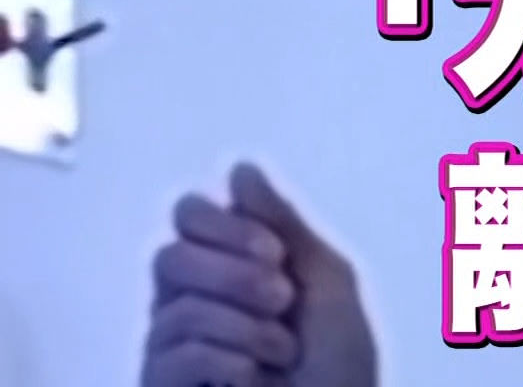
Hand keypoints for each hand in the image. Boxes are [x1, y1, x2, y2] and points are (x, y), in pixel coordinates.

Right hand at [142, 164, 378, 386]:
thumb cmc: (341, 371)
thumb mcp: (328, 287)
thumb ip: (282, 225)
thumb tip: (239, 167)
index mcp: (230, 272)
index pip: (190, 215)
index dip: (228, 226)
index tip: (277, 255)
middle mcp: (190, 305)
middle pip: (170, 254)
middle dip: (233, 274)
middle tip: (281, 300)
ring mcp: (171, 353)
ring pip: (173, 304)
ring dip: (245, 325)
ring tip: (281, 356)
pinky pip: (171, 352)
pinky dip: (226, 360)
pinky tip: (251, 381)